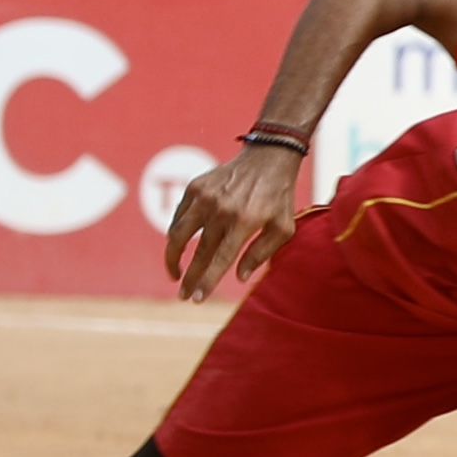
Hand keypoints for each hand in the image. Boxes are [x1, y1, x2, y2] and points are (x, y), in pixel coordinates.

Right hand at [158, 136, 309, 295]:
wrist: (268, 157)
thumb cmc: (278, 196)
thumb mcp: (283, 227)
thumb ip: (261, 253)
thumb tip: (239, 277)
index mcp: (245, 220)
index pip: (220, 258)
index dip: (206, 281)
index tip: (196, 299)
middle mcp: (222, 208)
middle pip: (198, 251)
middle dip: (189, 276)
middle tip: (183, 295)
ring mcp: (205, 196)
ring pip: (178, 233)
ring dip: (173, 257)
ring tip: (176, 274)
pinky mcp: (195, 187)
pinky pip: (179, 216)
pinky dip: (177, 234)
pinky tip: (180, 247)